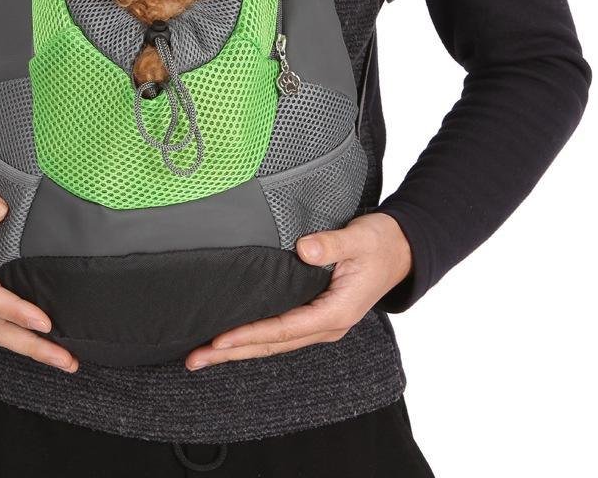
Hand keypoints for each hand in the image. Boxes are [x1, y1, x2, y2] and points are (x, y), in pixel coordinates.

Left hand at [185, 213, 411, 369]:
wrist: (402, 250)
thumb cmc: (380, 243)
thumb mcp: (359, 239)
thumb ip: (331, 244)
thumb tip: (303, 249)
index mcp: (336, 312)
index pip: (284, 328)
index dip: (250, 335)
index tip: (219, 339)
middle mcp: (327, 325)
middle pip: (273, 344)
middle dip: (232, 353)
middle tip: (195, 359)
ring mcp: (322, 323)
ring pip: (274, 342)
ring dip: (239, 349)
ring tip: (204, 355)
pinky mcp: (317, 315)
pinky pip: (281, 332)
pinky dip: (255, 338)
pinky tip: (235, 340)